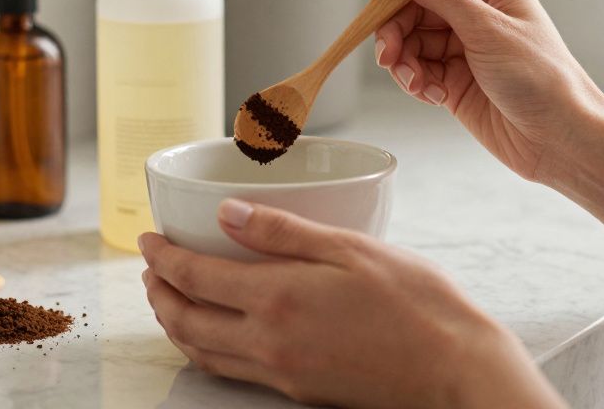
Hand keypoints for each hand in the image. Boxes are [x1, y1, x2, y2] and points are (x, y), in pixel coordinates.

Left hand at [140, 200, 563, 408]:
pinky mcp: (298, 390)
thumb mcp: (351, 248)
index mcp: (277, 299)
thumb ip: (282, 231)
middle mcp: (269, 342)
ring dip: (175, 323)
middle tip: (149, 268)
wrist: (455, 371)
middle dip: (157, 293)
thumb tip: (225, 213)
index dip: (162, 257)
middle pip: (185, 320)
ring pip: (203, 352)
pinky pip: (232, 370)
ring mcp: (282, 372)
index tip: (147, 239)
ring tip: (168, 298)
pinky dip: (205, 349)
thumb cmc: (417, 304)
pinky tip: (214, 334)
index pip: (194, 277)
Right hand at [363, 0, 603, 182]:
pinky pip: (417, 69)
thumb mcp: (486, 28)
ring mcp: (463, 46)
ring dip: (403, 61)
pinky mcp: (454, 79)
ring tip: (415, 82)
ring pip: (410, 40)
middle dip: (395, 29)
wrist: (560, 139)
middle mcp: (475, 11)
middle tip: (388, 55)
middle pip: (413, 5)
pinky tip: (432, 94)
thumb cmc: (541, 78)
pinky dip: (415, 81)